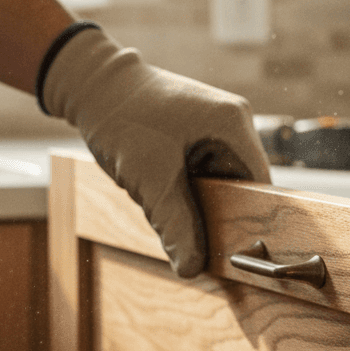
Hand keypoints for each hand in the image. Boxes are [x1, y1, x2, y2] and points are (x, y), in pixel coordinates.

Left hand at [42, 27, 270, 277]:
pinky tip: (164, 186)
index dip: (246, 220)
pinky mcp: (200, 130)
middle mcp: (234, 121)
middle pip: (240, 185)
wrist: (89, 82)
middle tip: (189, 231)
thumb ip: (174, 225)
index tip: (229, 248)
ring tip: (167, 198)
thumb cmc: (121, 117)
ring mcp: (218, 124)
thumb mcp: (149, 178)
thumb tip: (192, 268)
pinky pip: (204, 171)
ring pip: (220, 181)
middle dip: (214, 210)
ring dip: (197, 199)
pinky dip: (186, 186)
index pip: (259, 186)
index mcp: (233, 124)